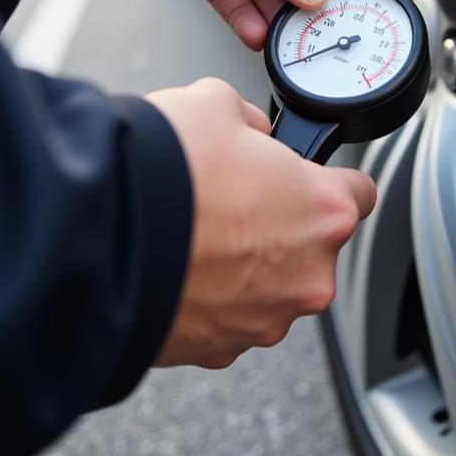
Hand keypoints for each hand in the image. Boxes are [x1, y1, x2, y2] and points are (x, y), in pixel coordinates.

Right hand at [146, 78, 375, 366]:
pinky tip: (178, 266)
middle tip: (230, 200)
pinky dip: (209, 297)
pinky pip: (227, 317)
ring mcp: (265, 319)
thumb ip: (251, 123)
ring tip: (195, 234)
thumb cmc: (165, 173)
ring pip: (269, 285)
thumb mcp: (216, 105)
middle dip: (278, 224)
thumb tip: (249, 134)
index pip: (359, 193)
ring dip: (243, 265)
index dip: (330, 180)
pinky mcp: (220, 350)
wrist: (97, 240)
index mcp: (324, 212)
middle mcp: (308, 274)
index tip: (309, 178)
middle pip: (310, 245)